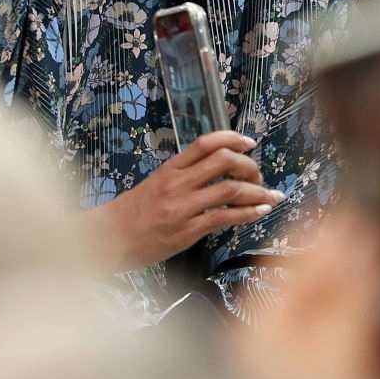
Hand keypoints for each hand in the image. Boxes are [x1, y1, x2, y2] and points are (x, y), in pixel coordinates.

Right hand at [82, 131, 282, 271]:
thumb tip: (215, 171)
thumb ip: (183, 176)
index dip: (231, 138)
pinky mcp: (188, 230)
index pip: (204, 143)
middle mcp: (177, 183)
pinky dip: (248, 213)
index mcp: (170, 168)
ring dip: (256, 191)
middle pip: (223, 162)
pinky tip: (260, 211)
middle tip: (258, 174)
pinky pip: (225, 218)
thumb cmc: (133, 214)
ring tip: (270, 195)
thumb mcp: (155, 185)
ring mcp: (183, 207)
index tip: (249, 142)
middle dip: (249, 166)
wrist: (110, 240)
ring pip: (230, 190)